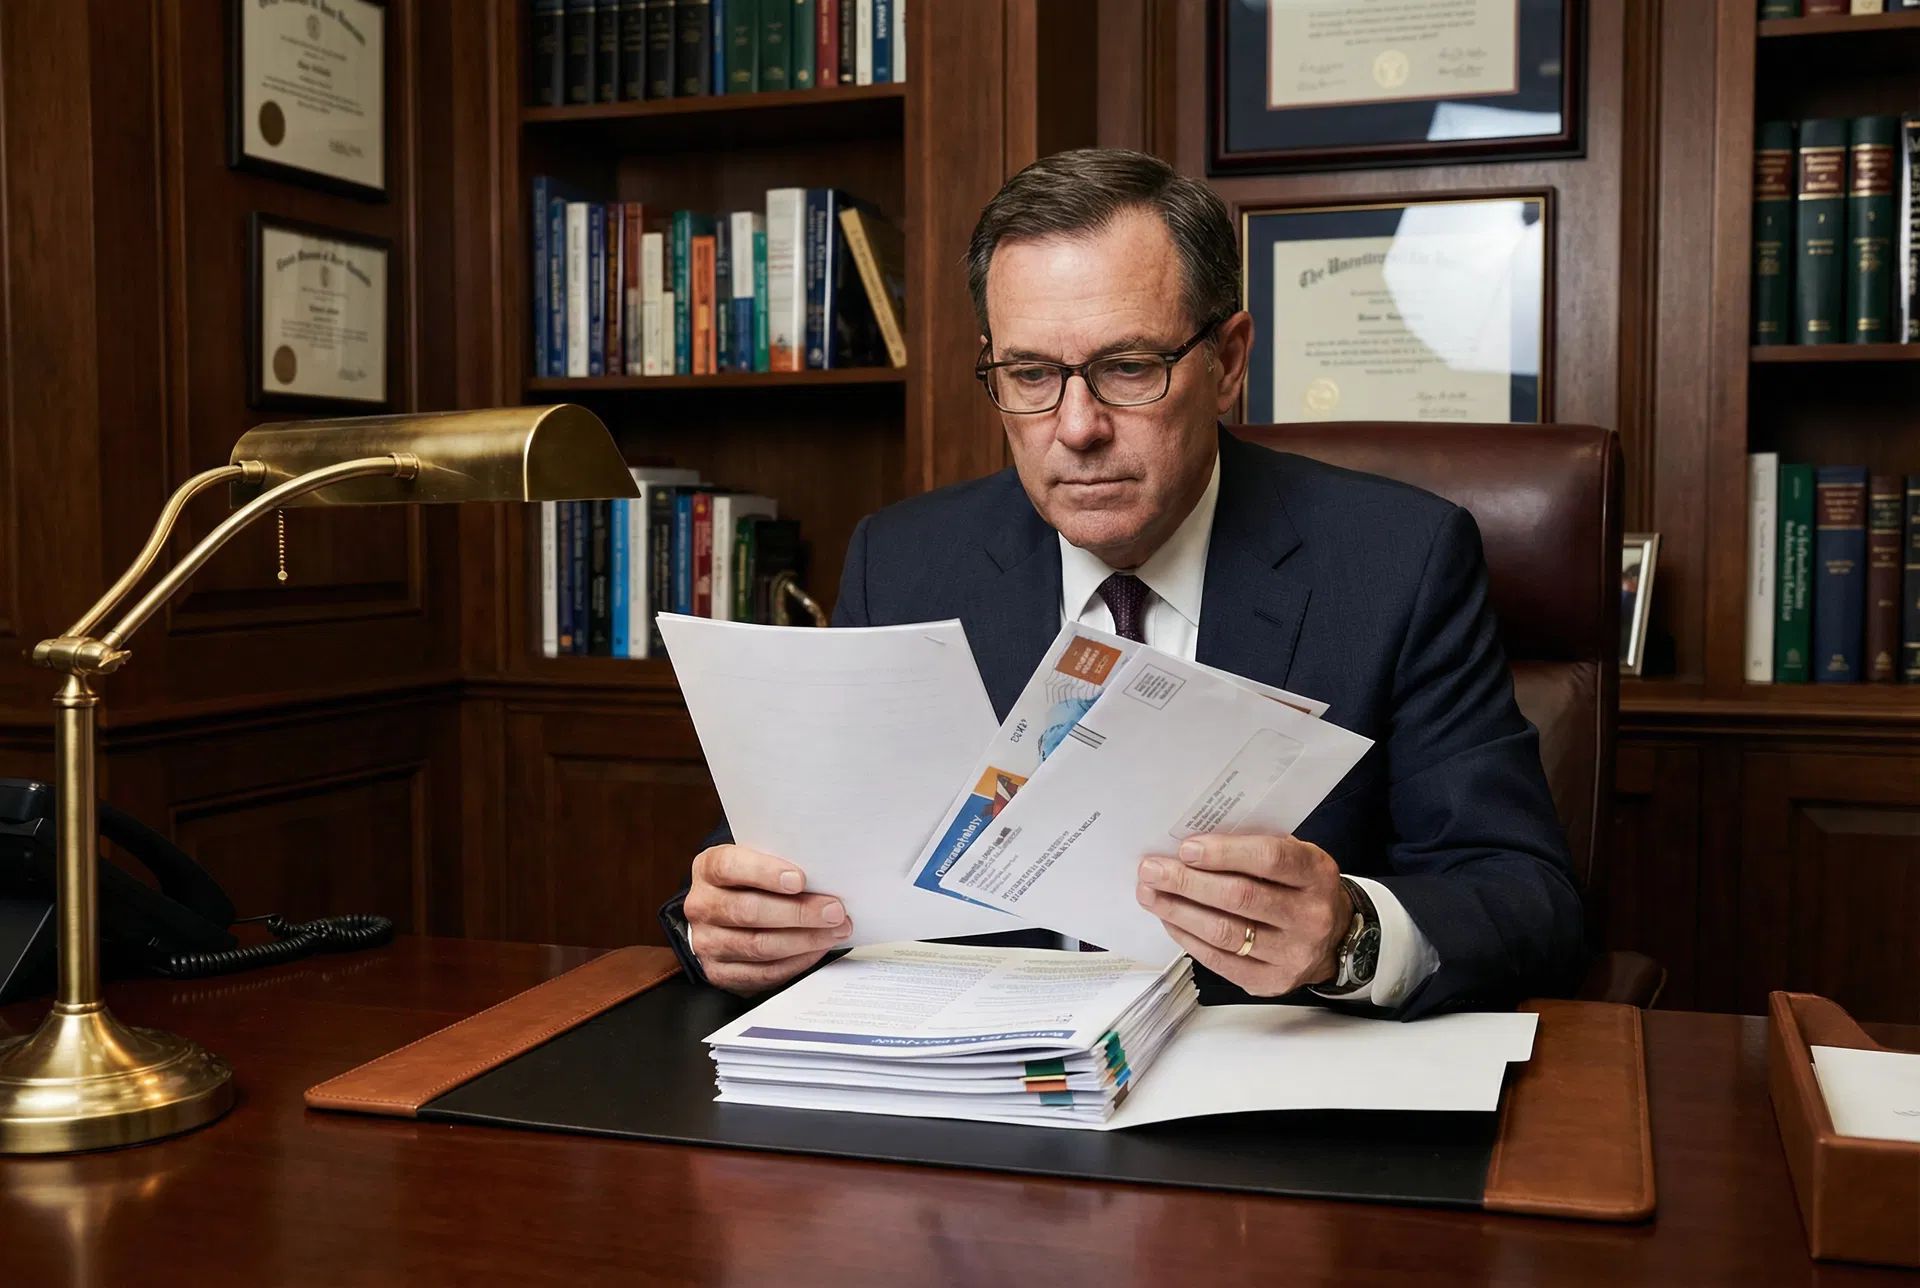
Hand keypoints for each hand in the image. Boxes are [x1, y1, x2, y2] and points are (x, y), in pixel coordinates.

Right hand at [683, 845, 852, 994]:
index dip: (765, 872)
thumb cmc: (750, 883)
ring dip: (804, 939)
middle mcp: (702, 905)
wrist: (723, 915)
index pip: (730, 867)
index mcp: (708, 869)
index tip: (799, 880)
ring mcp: (707, 942)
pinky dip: (795, 962)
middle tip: (834, 911)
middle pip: (749, 911)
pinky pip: (762, 972)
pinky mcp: (719, 972)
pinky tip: (816, 950)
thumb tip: (825, 876)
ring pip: (758, 945)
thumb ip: (780, 866)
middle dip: (798, 912)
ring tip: (834, 931)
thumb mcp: (756, 862)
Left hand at [1134, 834, 1351, 996]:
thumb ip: (1252, 849)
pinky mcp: (1271, 981)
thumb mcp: (1292, 857)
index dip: (1224, 853)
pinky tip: (1170, 920)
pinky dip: (1188, 938)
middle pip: (1240, 897)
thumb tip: (1191, 848)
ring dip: (1179, 911)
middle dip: (1188, 882)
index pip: (1270, 859)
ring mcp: (1293, 953)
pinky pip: (1220, 960)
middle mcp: (1311, 916)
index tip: (1186, 849)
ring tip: (1151, 895)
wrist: (1333, 938)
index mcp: (1317, 874)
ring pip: (1225, 932)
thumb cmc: (1298, 887)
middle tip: (1151, 871)